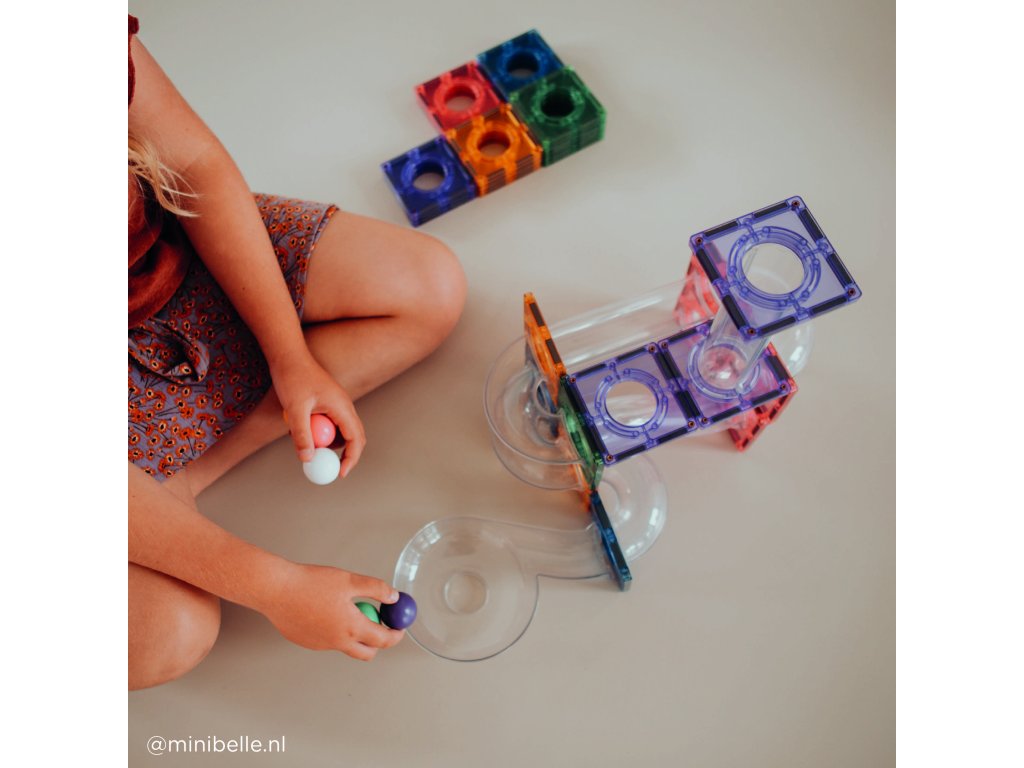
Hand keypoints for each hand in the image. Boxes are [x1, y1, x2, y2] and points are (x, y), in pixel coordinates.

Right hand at [263, 562, 404, 660]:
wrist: (276, 590)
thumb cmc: (310, 583)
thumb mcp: (349, 580)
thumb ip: (375, 589)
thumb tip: (393, 597)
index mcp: (351, 627)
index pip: (382, 640)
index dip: (395, 635)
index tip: (399, 628)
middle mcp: (336, 642)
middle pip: (366, 653)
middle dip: (377, 643)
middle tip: (380, 626)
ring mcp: (320, 645)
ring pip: (345, 646)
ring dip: (354, 636)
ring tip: (348, 610)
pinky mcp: (305, 642)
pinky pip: (326, 641)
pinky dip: (333, 631)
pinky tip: (324, 611)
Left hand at [270, 349, 365, 476]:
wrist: (288, 355)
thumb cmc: (292, 378)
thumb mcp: (295, 409)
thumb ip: (301, 435)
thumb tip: (307, 459)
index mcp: (342, 407)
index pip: (356, 439)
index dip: (351, 459)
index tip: (340, 474)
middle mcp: (344, 406)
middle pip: (354, 437)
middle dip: (345, 455)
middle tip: (330, 469)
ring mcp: (337, 404)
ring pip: (341, 431)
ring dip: (329, 443)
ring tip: (307, 442)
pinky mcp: (328, 402)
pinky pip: (330, 423)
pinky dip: (320, 432)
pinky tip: (301, 428)